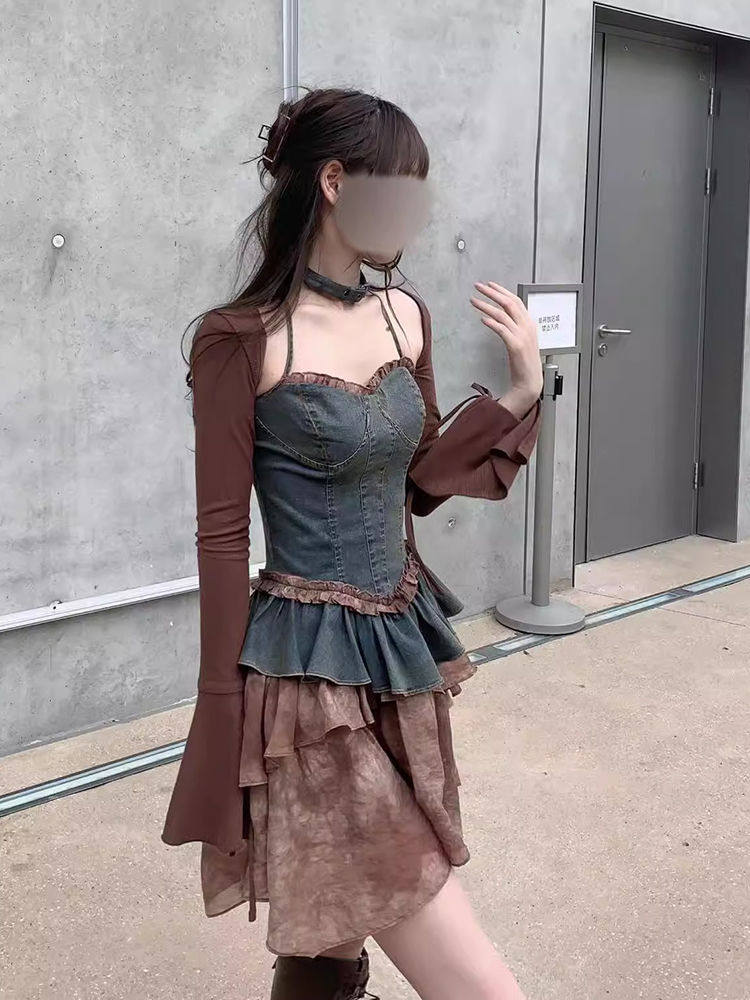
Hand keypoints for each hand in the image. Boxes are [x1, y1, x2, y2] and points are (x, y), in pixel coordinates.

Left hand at [470, 281, 543, 403]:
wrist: (529, 381)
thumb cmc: (523, 363)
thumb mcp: (522, 341)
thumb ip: (514, 328)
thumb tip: (501, 318)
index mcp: (530, 324)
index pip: (516, 301)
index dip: (502, 291)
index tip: (490, 285)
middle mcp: (527, 326)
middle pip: (508, 303)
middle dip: (492, 292)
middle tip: (478, 286)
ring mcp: (522, 335)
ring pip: (502, 314)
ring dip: (486, 305)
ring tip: (474, 300)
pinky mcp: (516, 345)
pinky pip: (502, 329)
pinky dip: (492, 322)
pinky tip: (482, 318)